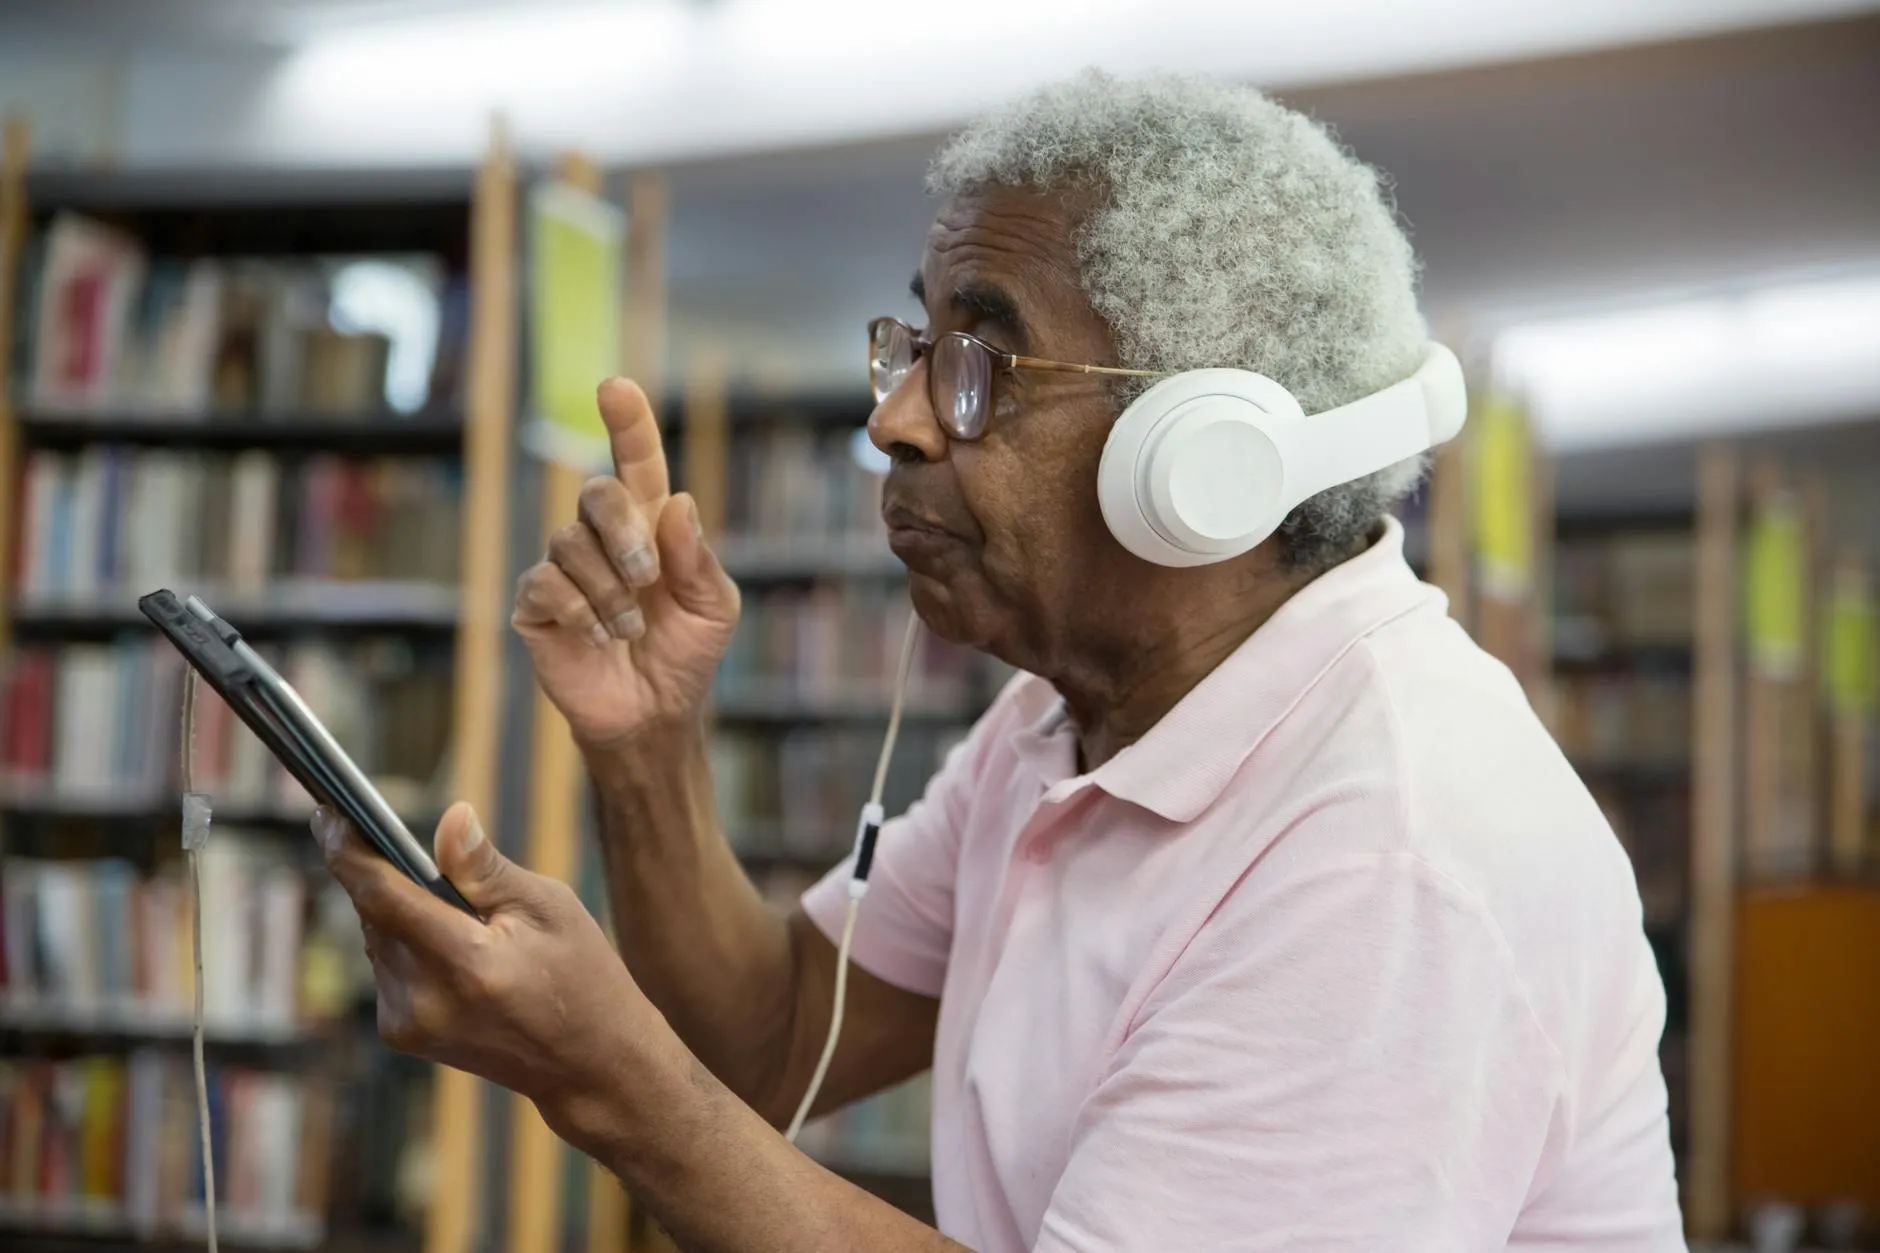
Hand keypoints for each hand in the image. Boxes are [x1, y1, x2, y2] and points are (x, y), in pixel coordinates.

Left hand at [311, 803, 652, 1118]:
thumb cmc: (582, 977)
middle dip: (380, 871)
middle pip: (374, 912)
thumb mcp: (550, 907)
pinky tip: (448, 942)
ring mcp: (409, 1023)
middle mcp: (425, 1000)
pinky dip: (405, 940)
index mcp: (466, 964)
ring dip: (397, 907)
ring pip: (377, 936)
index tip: (329, 812)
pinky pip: (386, 964)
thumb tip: (451, 817)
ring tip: (451, 904)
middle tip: (389, 833)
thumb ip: (486, 868)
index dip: (349, 850)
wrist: (587, 1065)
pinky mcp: (402, 1034)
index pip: (383, 897)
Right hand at [513, 378, 739, 751]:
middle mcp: (603, 537)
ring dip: (610, 589)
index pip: (637, 462)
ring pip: (570, 542)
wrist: (653, 714)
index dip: (628, 423)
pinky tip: (597, 636)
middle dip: (624, 532)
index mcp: (650, 527)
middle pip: (597, 491)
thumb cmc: (687, 654)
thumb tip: (677, 502)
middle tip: (647, 578)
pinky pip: (546, 582)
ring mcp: (565, 568)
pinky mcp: (536, 604)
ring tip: (630, 629)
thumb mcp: (713, 607)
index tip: (615, 386)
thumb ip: (698, 558)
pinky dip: (580, 610)